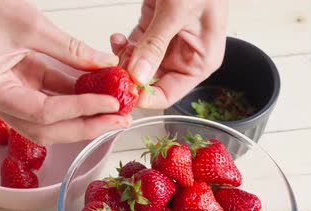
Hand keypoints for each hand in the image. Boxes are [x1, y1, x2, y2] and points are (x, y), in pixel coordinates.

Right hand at [0, 0, 130, 145]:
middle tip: (119, 120)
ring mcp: (11, 96)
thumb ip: (71, 50)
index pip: (43, 113)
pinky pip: (55, 99)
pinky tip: (102, 95)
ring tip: (116, 113)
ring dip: (85, 117)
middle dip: (86, 126)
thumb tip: (108, 65)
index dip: (80, 110)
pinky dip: (78, 99)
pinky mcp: (24, 86)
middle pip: (48, 129)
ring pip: (53, 120)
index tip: (110, 104)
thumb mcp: (33, 26)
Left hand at [111, 0, 228, 109]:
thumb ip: (155, 45)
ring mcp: (168, 43)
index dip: (144, 97)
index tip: (122, 91)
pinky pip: (135, 46)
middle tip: (110, 74)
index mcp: (200, 61)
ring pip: (139, 65)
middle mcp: (185, 56)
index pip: (169, 94)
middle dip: (129, 78)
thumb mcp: (177, 13)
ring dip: (123, 60)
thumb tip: (137, 75)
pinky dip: (123, 45)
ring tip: (114, 51)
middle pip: (150, 81)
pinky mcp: (155, 29)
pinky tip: (117, 38)